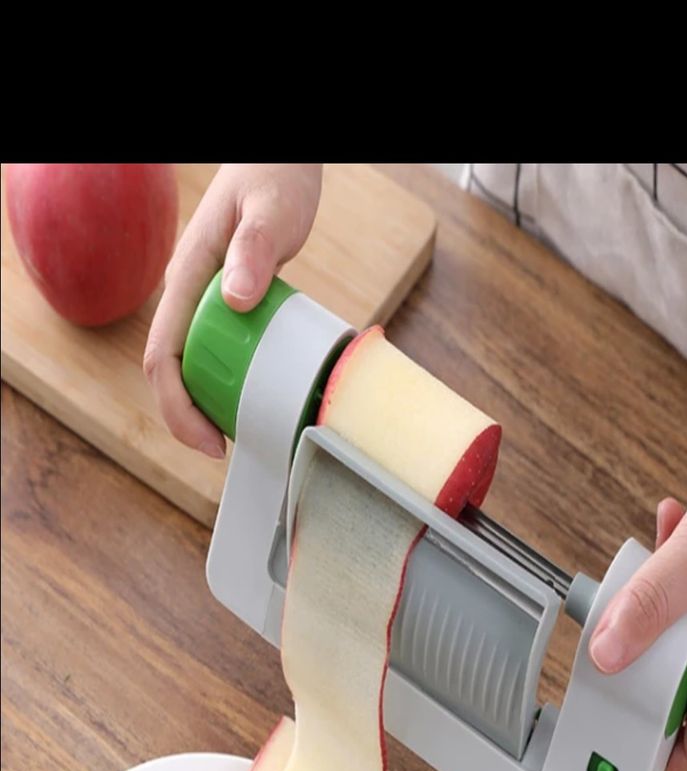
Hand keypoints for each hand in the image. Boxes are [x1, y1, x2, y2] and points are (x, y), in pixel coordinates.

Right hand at [144, 164, 321, 457]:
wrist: (277, 159)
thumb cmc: (273, 176)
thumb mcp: (270, 210)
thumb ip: (254, 249)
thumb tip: (236, 299)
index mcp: (187, 278)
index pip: (162, 356)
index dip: (177, 407)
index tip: (209, 440)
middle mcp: (188, 294)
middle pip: (170, 372)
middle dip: (187, 419)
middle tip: (223, 449)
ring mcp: (204, 301)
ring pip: (190, 366)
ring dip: (204, 405)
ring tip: (235, 433)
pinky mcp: (225, 305)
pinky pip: (214, 353)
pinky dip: (225, 384)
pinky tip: (250, 398)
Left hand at [589, 453, 686, 770]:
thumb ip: (650, 604)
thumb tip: (607, 652)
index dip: (654, 753)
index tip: (615, 739)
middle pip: (681, 685)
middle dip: (649, 649)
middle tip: (626, 619)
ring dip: (662, 601)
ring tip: (662, 554)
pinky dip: (681, 568)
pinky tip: (677, 525)